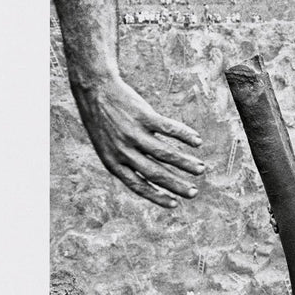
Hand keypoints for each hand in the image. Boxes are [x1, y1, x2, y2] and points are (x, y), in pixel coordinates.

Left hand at [70, 75, 205, 207]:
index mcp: (113, 162)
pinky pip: (168, 128)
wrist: (93, 90)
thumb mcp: (106, 146)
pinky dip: (185, 135)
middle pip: (155, 172)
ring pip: (164, 153)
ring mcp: (133, 132)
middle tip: (194, 193)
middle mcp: (123, 150)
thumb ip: (126, 160)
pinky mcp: (142, 115)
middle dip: (177, 185)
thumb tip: (155, 177)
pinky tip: (197, 141)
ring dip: (185, 163)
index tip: (175, 204)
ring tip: (201, 169)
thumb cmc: (103, 121)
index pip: (137, 185)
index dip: (157, 196)